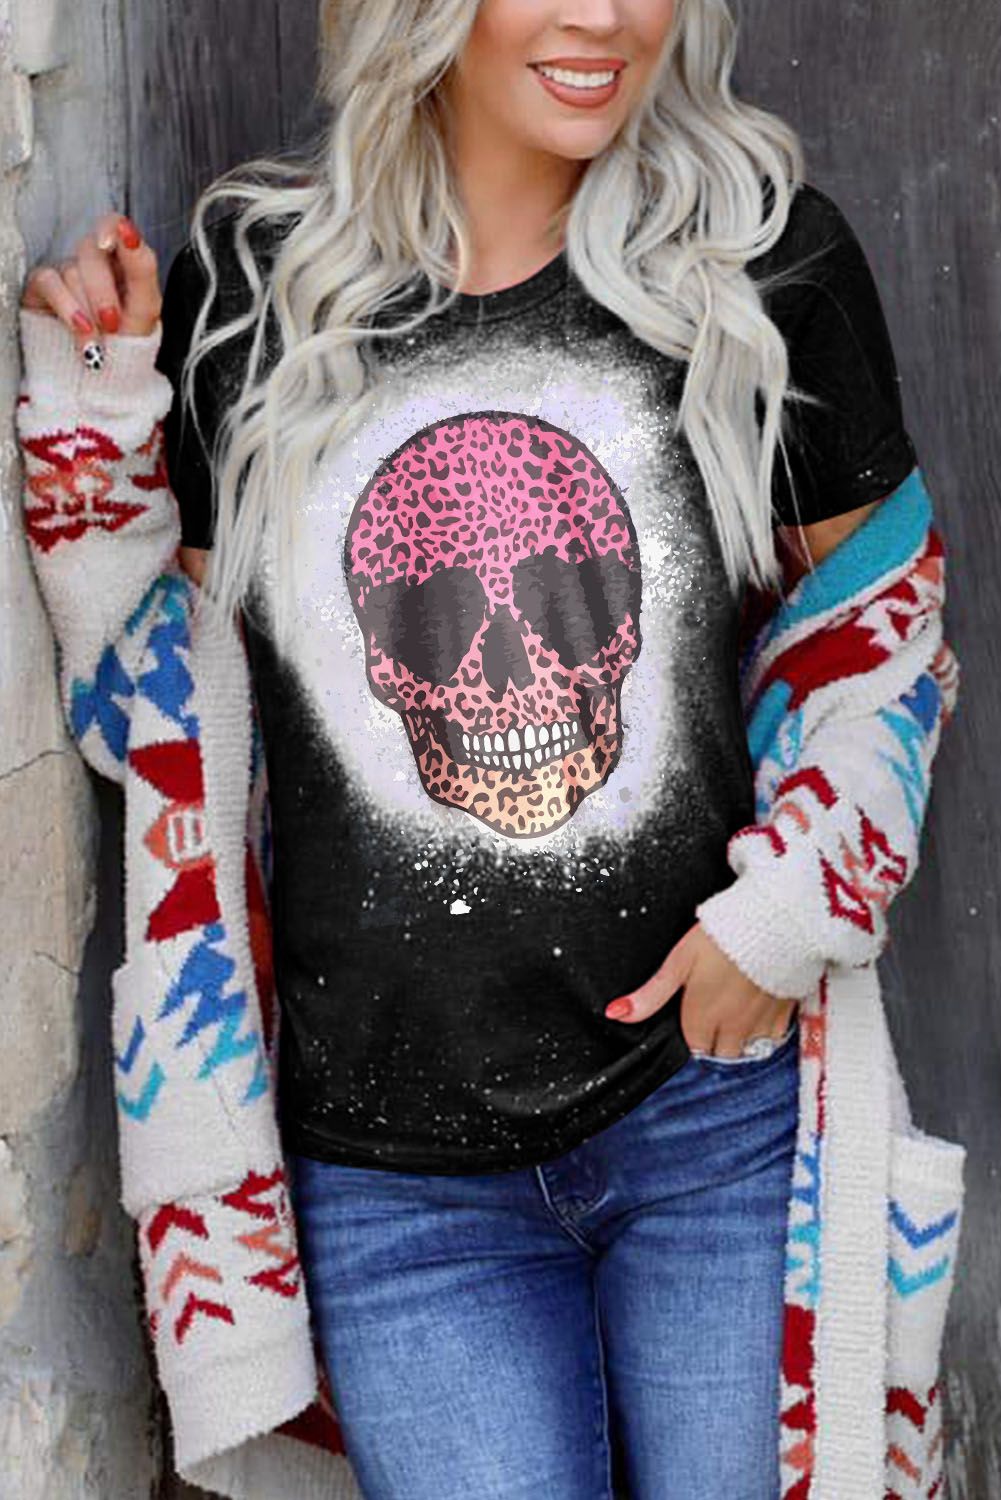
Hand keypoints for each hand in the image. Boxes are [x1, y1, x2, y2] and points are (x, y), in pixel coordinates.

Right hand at [20, 211, 161, 353]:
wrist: (106, 376)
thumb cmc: (127, 341)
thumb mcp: (146, 308)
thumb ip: (142, 267)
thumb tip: (128, 229)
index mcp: (122, 260)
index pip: (114, 225)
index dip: (111, 228)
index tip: (110, 244)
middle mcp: (94, 262)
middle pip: (92, 251)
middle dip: (104, 292)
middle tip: (113, 323)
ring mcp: (68, 272)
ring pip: (72, 270)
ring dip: (89, 309)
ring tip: (100, 338)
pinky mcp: (44, 286)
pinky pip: (50, 283)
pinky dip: (68, 308)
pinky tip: (82, 330)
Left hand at [604, 920, 798, 1057]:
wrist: (775, 923)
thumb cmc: (722, 937)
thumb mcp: (679, 961)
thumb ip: (651, 994)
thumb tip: (616, 1013)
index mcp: (702, 1017)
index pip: (693, 1046)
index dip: (691, 1031)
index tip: (693, 1013)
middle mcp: (732, 1028)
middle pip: (719, 1054)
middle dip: (713, 1040)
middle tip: (713, 1012)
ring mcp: (760, 1024)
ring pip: (746, 1050)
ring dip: (738, 1039)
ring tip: (735, 1010)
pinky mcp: (784, 1014)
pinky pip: (771, 1039)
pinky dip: (764, 1031)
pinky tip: (758, 1008)